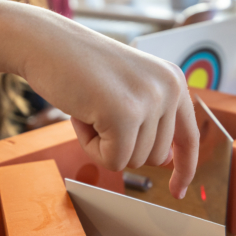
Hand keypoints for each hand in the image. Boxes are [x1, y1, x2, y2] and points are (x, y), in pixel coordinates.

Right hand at [15, 14, 198, 198]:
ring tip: (90, 108)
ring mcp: (150, 100)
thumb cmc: (80, 69)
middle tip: (100, 111)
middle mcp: (170, 88)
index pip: (190, 137)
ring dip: (104, 145)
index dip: (185, 168)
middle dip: (123, 146)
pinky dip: (91, 148)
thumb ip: (152, 119)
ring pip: (134, 162)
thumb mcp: (129, 89)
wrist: (45, 42)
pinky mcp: (125, 114)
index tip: (178, 192)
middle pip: (156, 158)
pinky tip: (82, 116)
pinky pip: (113, 161)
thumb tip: (165, 160)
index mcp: (174, 81)